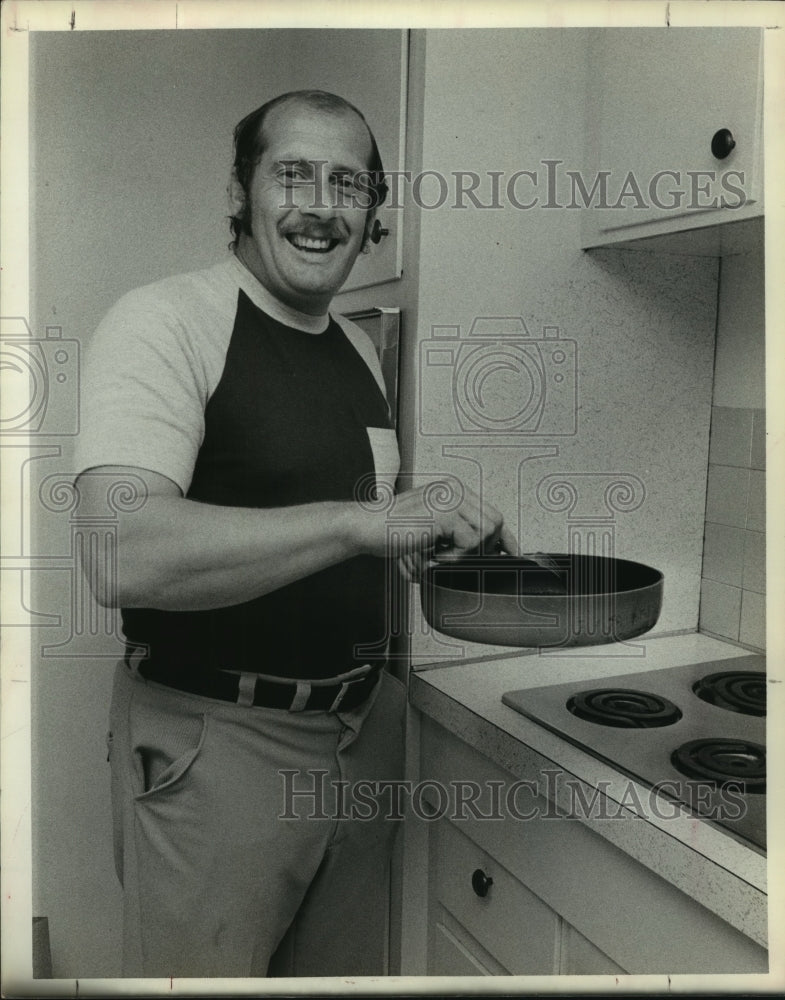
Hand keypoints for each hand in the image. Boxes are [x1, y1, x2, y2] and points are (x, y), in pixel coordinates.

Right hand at [356, 482, 517, 575]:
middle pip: (495, 521)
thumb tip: (487, 553)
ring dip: (469, 552)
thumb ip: (456, 535)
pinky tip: (434, 556)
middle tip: (462, 560)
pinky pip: (470, 542)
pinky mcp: (444, 514)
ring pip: (487, 531)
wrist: (365, 527)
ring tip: (443, 556)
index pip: (490, 512)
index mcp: (452, 490)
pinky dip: (455, 557)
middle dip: (487, 547)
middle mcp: (454, 490)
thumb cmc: (391, 531)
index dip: (503, 537)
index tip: (510, 554)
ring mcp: (450, 500)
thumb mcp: (431, 531)